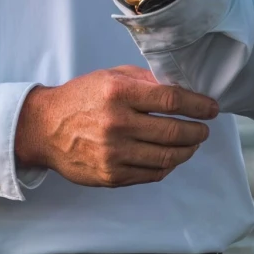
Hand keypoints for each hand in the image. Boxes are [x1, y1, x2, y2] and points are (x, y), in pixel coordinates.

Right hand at [15, 67, 217, 187]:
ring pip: (166, 157)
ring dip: (186, 152)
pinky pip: (150, 174)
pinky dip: (166, 167)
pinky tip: (169, 158)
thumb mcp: (110, 77)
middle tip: (203, 130)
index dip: (199, 105)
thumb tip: (183, 90)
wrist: (43, 129)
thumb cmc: (79, 100)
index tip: (211, 109)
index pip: (172, 100)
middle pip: (173, 131)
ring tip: (190, 145)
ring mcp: (113, 154)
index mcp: (118, 94)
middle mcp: (116, 124)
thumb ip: (145, 81)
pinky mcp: (110, 175)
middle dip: (197, 132)